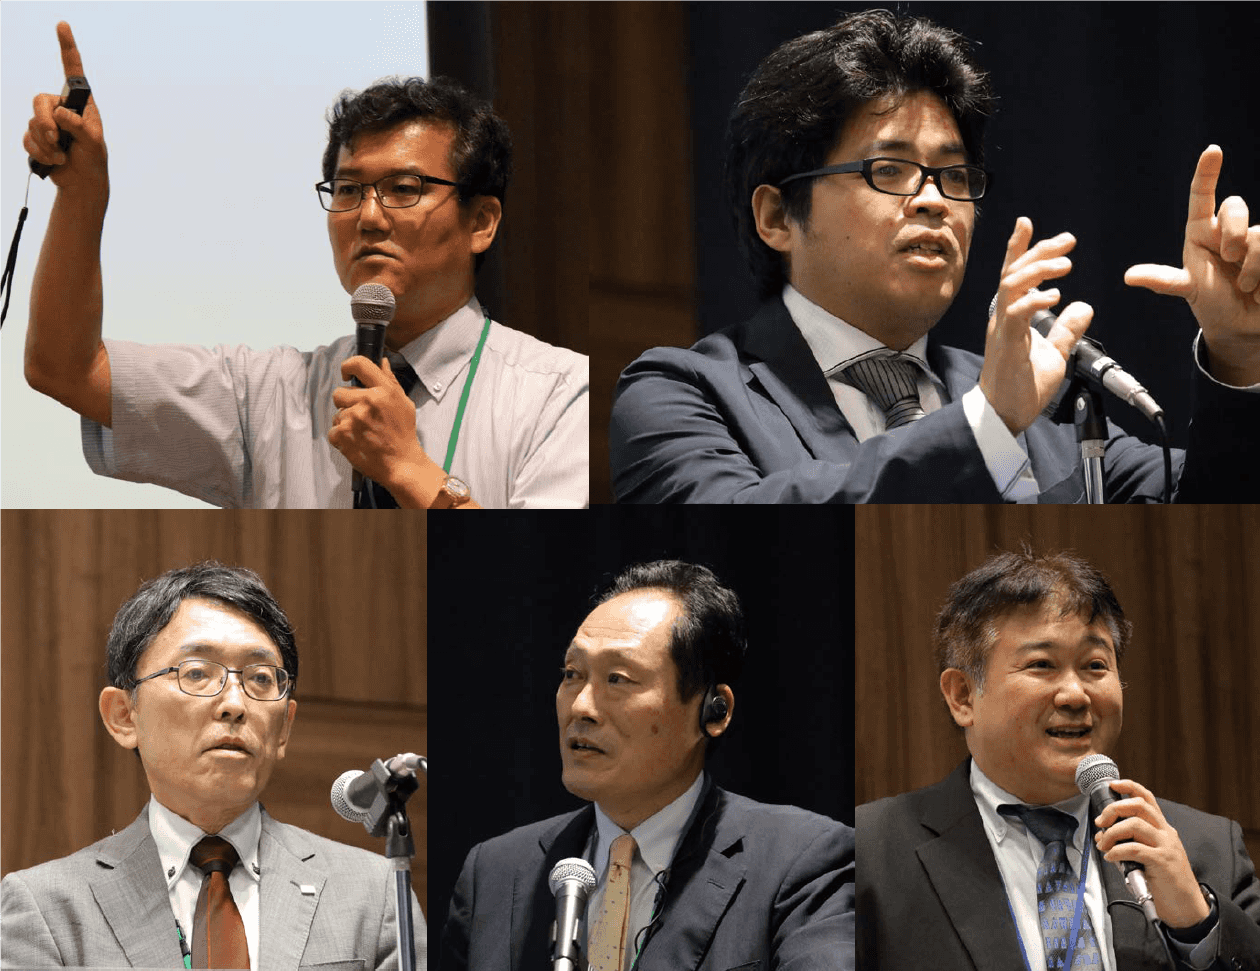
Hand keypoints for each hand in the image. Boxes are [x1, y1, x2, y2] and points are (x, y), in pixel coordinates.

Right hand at [22, 22, 108, 193]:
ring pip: (32, 123)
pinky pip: (28, 139)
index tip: (63, 25)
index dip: (67, 47)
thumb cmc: (93, 160)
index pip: (73, 71)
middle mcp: (62, 108)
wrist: (82, 183)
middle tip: (57, 139)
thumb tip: (61, 115)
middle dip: (44, 122)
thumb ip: (80, 128)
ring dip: (47, 144)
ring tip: (62, 155)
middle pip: (39, 101)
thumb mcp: (93, 144)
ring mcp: (48, 122)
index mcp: (81, 104)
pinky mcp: (37, 137)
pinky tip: (55, 160)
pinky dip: (40, 152)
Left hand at [329, 355, 429, 489]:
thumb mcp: (404, 403)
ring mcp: (353, 417)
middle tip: (361, 417)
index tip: (346, 375)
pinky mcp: (342, 433)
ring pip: (337, 414)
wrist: (401, 463)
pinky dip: (341, 437)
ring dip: (346, 422)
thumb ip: (391, 381)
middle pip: (339, 392)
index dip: (348, 366)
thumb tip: (382, 362)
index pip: (359, 364)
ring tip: (363, 433)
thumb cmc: (403, 434)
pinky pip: (333, 430)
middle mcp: (367, 400)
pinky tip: (356, 442)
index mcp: (384, 390)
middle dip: (346, 404)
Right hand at [979, 217, 1094, 434]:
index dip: (1020, 248)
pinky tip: (1056, 295)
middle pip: (1014, 272)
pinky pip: (1017, 314)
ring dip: (1038, 270)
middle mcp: (1002, 317)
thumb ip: (1066, 329)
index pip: (1014, 275)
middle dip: (1038, 250)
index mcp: (1011, 316)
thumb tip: (1084, 307)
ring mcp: (1002, 329)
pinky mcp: (1007, 344)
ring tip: (1065, 264)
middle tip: (1067, 239)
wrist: (1005, 415)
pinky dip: (1035, 300)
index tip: (1028, 223)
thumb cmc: (1022, 387)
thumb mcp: (1054, 352)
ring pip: (1011, 286)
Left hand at [1093, 778, 1210, 928]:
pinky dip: (1117, 851)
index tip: (1112, 785)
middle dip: (1114, 810)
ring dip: (1112, 833)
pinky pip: (1134, 849)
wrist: (1186, 907)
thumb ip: (1129, 843)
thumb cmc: (1165, 881)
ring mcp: (1166, 847)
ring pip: (1134, 825)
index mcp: (1163, 828)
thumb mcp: (1149, 855)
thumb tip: (1102, 837)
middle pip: (1138, 806)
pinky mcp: (1163, 862)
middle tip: (1100, 823)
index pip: (1147, 799)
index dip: (1129, 787)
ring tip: (1103, 845)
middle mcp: (1166, 833)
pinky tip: (1111, 858)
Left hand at [1125, 145, 1259, 385]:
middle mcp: (1230, 229)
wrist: (1240, 324)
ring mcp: (1256, 239)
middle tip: (1231, 260)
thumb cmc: (1211, 302)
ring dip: (1253, 269)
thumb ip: (1163, 280)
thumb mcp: (1187, 288)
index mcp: (1203, 232)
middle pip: (1236, 207)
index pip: (1203, 196)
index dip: (1207, 173)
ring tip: (1247, 286)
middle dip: (1234, 234)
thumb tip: (1128, 276)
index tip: (1212, 151)